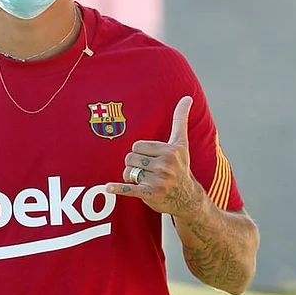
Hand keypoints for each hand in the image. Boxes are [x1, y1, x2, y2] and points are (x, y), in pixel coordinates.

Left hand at [105, 96, 204, 218]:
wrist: (187, 197)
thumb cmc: (181, 165)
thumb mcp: (181, 143)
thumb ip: (180, 119)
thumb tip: (187, 97)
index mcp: (170, 151)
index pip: (137, 145)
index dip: (139, 151)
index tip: (149, 157)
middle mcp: (166, 165)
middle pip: (130, 158)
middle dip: (133, 163)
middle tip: (145, 170)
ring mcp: (158, 181)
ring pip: (128, 172)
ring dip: (130, 176)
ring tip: (141, 179)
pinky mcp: (151, 194)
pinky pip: (130, 189)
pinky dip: (118, 188)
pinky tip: (108, 187)